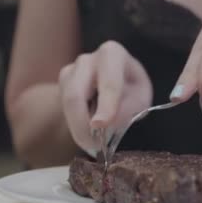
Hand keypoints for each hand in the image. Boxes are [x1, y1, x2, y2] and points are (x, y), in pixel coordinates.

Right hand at [58, 40, 151, 155]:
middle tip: (94, 147)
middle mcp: (87, 59)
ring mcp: (70, 71)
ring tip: (93, 143)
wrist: (116, 83)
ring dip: (78, 128)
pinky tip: (87, 130)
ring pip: (66, 104)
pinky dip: (75, 125)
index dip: (105, 105)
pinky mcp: (61, 85)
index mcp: (112, 55)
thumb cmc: (131, 89)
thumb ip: (126, 110)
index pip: (108, 82)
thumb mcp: (140, 99)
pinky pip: (63, 109)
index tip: (101, 125)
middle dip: (82, 124)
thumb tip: (105, 125)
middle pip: (75, 94)